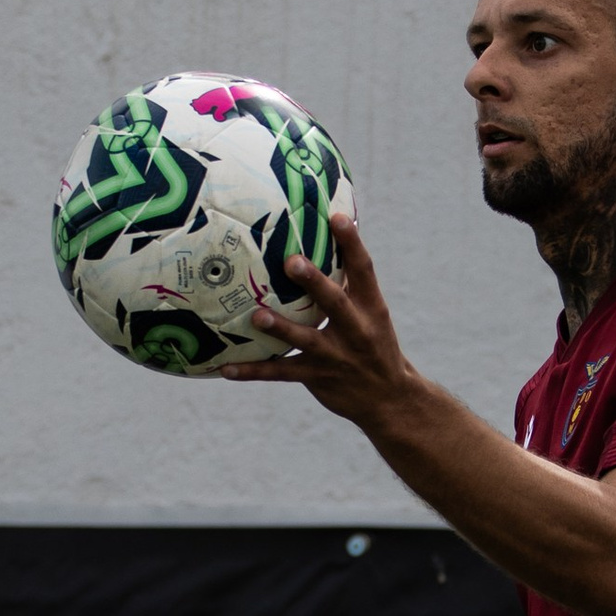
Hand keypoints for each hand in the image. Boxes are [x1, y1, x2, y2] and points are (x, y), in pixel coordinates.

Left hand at [225, 215, 416, 429]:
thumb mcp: (373, 314)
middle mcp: (357, 330)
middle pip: (335, 302)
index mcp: (372, 308)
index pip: (364, 270)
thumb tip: (331, 239)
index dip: (352, 243)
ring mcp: (337, 356)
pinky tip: (226, 368)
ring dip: (281, 328)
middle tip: (291, 261)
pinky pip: (281, 373)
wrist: (389, 398)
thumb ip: (351, 284)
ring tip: (257, 316)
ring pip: (306, 340)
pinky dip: (253, 371)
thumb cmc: (375, 344)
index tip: (337, 217)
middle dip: (314, 282)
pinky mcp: (317, 377)